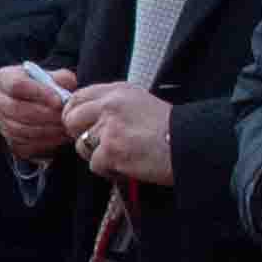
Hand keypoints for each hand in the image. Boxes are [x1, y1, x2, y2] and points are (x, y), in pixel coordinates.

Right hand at [0, 63, 75, 162]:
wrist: (41, 106)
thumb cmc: (48, 88)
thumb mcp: (56, 77)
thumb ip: (62, 80)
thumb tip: (65, 94)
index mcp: (4, 78)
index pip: (17, 84)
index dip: (39, 93)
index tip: (59, 100)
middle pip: (16, 109)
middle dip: (44, 114)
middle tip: (64, 116)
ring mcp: (1, 122)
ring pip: (20, 129)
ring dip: (46, 130)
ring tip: (64, 126)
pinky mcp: (9, 140)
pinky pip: (25, 144)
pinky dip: (44, 142)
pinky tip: (59, 136)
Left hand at [62, 77, 177, 188]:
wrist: (189, 144)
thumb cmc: (170, 129)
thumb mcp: (140, 103)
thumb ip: (113, 106)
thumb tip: (87, 118)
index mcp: (117, 91)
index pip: (78, 97)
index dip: (74, 114)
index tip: (80, 126)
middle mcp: (110, 104)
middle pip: (71, 119)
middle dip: (79, 135)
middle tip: (97, 145)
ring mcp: (109, 127)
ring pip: (81, 145)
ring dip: (97, 156)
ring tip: (121, 157)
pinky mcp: (111, 150)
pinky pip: (95, 165)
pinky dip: (110, 171)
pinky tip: (128, 167)